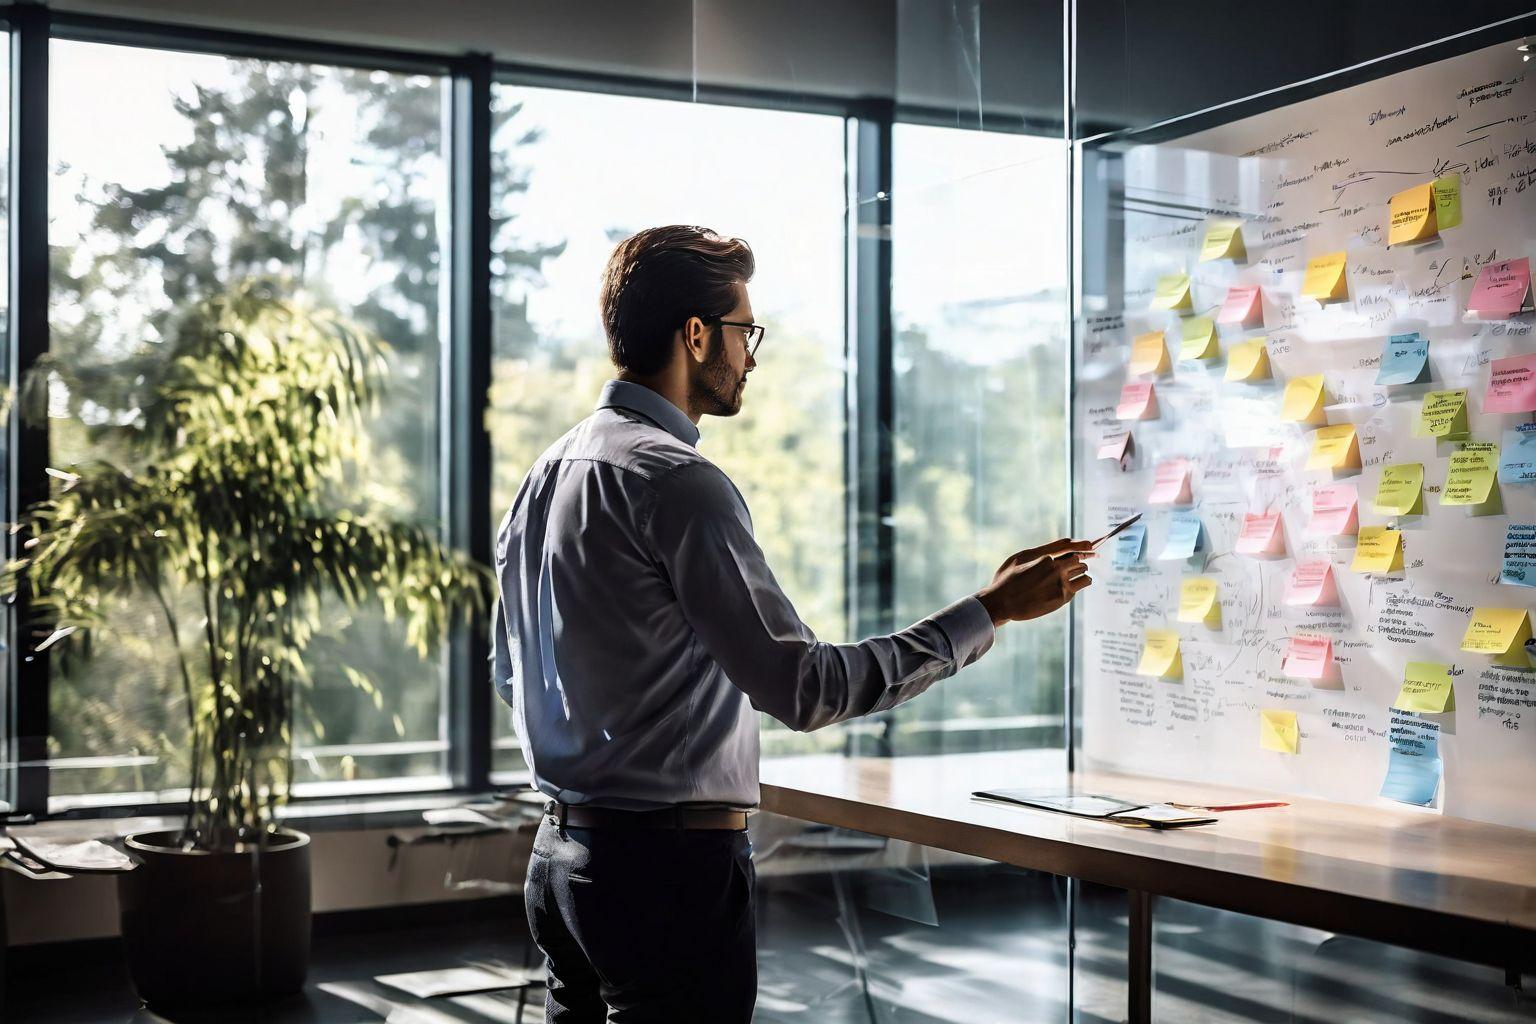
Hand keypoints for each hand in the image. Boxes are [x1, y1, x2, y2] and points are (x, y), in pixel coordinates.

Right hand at [974, 537, 1094, 626]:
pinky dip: (1081, 582)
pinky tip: (1075, 583)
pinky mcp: (1063, 596)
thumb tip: (1056, 547)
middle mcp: (1055, 567)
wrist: (1002, 603)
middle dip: (1080, 559)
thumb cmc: (1007, 579)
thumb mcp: (1020, 558)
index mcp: (1044, 556)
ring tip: (1077, 573)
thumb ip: (1040, 551)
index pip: (1069, 546)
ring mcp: (1060, 582)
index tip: (1091, 545)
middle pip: (1078, 558)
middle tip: (1085, 560)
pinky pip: (1081, 584)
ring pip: (1083, 570)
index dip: (1081, 545)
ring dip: (1081, 570)